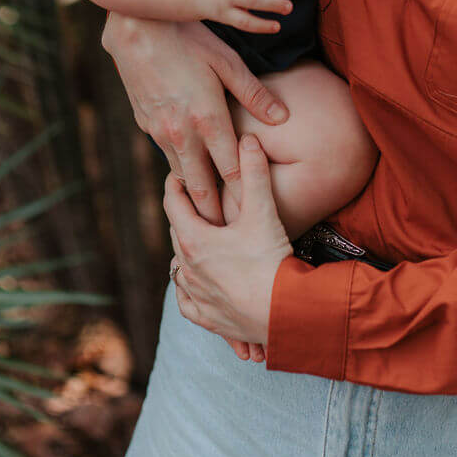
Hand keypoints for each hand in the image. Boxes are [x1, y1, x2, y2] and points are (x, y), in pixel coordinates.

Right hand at [102, 13, 289, 221]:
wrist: (136, 26)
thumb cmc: (190, 37)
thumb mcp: (227, 62)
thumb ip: (255, 95)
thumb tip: (282, 119)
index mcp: (207, 119)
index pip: (230, 171)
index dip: (242, 199)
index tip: (253, 220)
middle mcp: (181, 132)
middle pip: (201, 187)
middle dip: (214, 214)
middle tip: (229, 237)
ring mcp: (159, 130)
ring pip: (181, 174)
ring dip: (195, 195)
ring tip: (210, 218)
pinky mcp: (145, 123)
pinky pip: (166, 154)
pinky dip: (179, 169)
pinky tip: (190, 176)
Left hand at [164, 135, 292, 352]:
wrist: (283, 314)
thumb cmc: (269, 261)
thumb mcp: (262, 211)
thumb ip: (254, 173)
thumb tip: (247, 138)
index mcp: (192, 239)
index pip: (173, 202)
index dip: (176, 182)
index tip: (180, 170)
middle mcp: (186, 268)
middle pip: (177, 232)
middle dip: (185, 214)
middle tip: (195, 199)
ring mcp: (196, 295)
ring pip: (179, 268)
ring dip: (186, 251)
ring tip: (198, 240)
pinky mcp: (208, 318)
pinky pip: (188, 303)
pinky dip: (189, 291)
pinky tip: (195, 287)